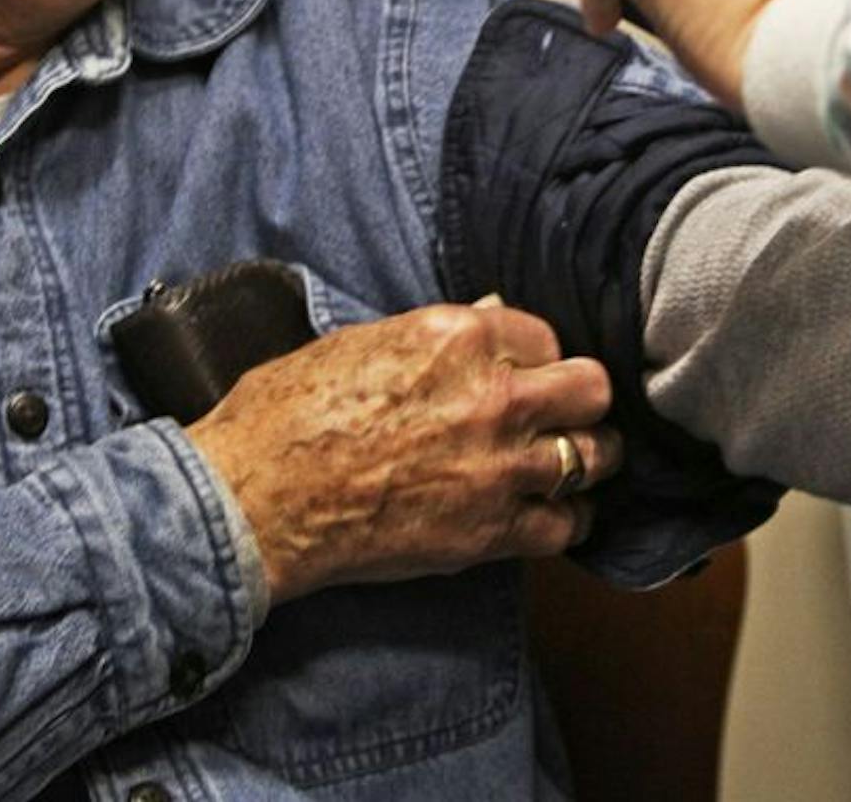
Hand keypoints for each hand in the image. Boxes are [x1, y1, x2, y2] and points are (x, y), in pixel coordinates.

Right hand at [185, 303, 623, 604]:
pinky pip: (567, 526)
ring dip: (586, 459)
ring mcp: (498, 467)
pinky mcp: (491, 532)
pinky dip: (564, 522)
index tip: (522, 374)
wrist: (255, 498)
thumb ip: (436, 336)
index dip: (534, 357)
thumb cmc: (287, 414)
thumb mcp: (359, 342)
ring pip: (596, 456)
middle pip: (591, 388)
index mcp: (457, 336)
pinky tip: (549, 516)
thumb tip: (489, 317)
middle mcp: (493, 396)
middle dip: (580, 399)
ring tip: (569, 465)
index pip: (545, 334)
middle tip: (562, 415)